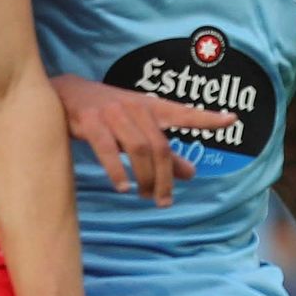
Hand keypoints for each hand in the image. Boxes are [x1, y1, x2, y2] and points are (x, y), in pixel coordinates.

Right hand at [52, 74, 235, 207]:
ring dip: (144, 178)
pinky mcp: (90, 122)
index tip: (231, 119)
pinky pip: (108, 149)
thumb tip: (192, 174)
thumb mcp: (138, 128)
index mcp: (150, 107)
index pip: (183, 113)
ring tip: (145, 196)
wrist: (63, 93)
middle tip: (163, 201)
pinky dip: (117, 170)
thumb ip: (164, 152)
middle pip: (160, 146)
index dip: (207, 118)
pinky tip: (122, 187)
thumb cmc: (106, 112)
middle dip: (165, 177)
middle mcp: (135, 108)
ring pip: (138, 149)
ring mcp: (112, 113)